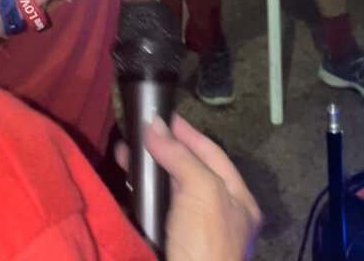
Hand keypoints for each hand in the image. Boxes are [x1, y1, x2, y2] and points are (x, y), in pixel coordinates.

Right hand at [116, 114, 261, 260]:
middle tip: (137, 131)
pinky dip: (139, 197)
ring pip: (168, 192)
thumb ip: (181, 156)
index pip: (213, 154)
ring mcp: (192, 234)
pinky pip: (153, 214)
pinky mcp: (169, 247)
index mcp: (239, 201)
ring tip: (124, 153)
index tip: (163, 116)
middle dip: (163, 150)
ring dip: (147, 172)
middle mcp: (218, 215)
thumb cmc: (207, 247)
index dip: (187, 133)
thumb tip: (154, 126)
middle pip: (189, 172)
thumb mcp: (203, 192)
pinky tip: (124, 187)